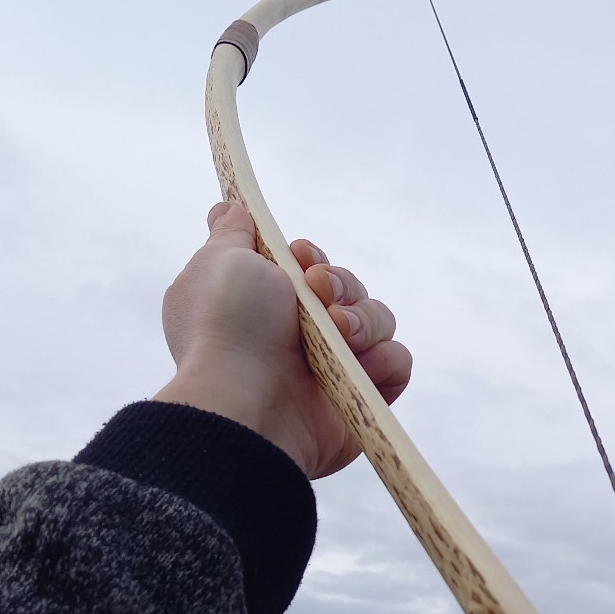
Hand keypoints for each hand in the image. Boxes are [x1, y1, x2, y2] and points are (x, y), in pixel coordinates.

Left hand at [153, 202, 411, 477]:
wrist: (246, 404)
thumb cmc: (227, 330)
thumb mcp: (219, 262)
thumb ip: (231, 233)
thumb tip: (228, 209)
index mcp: (265, 307)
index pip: (309, 269)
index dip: (310, 257)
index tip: (298, 258)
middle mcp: (298, 337)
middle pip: (349, 290)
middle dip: (341, 284)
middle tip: (318, 294)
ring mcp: (332, 370)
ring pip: (378, 322)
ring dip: (364, 319)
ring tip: (338, 333)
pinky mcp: (361, 400)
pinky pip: (396, 363)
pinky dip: (383, 359)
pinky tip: (357, 364)